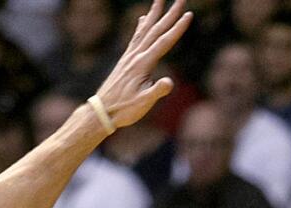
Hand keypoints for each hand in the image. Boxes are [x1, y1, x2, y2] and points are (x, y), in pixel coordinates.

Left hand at [93, 0, 192, 129]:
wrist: (103, 111)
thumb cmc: (125, 110)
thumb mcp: (143, 103)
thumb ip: (157, 92)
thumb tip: (169, 82)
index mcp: (143, 64)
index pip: (164, 42)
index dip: (177, 28)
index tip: (188, 15)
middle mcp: (136, 56)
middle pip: (156, 30)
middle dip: (170, 14)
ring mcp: (130, 56)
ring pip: (145, 29)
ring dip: (154, 13)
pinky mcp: (126, 59)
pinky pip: (136, 37)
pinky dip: (142, 25)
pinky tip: (143, 18)